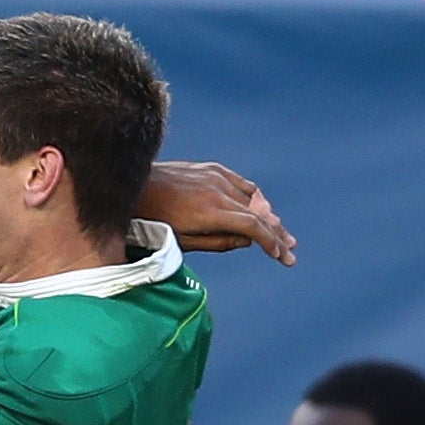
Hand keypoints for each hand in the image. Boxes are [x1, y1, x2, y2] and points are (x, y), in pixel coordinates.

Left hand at [140, 160, 295, 265]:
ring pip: (252, 197)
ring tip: (281, 232)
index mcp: (211, 212)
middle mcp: (218, 191)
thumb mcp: (182, 240)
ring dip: (269, 215)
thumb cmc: (153, 220)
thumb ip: (218, 241)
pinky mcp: (212, 169)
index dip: (269, 241)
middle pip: (258, 213)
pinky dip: (254, 197)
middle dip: (276, 232)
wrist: (134, 186)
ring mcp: (216, 177)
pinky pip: (240, 184)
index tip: (281, 255)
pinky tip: (262, 208)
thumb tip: (247, 241)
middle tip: (290, 250)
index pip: (251, 226)